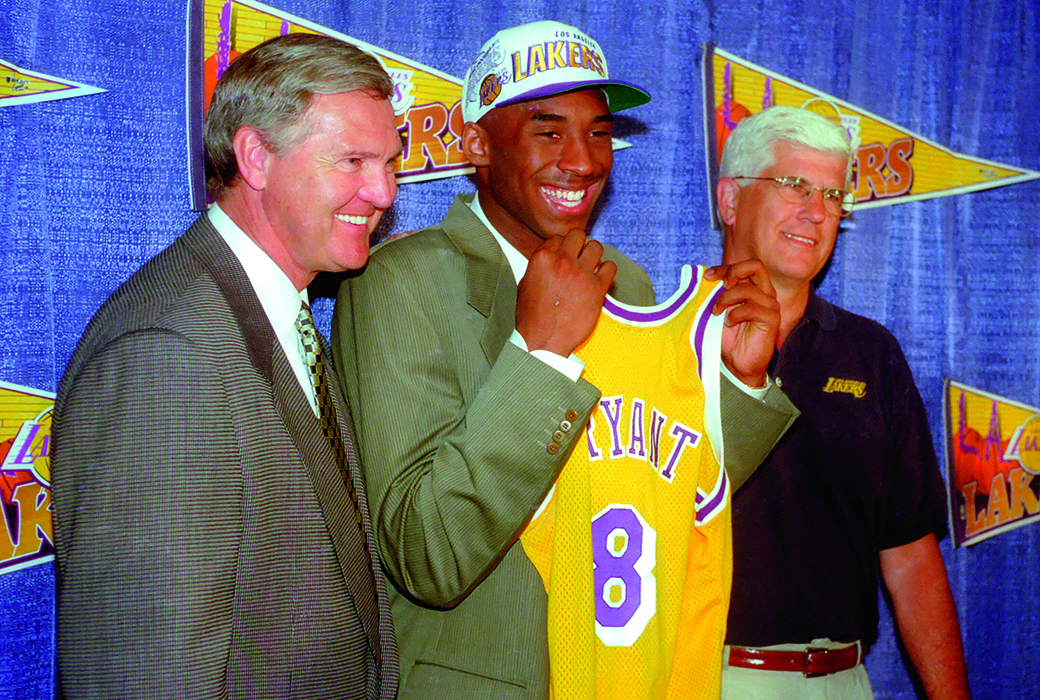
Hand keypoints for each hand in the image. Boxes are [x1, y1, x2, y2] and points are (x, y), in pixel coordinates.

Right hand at [516, 229, 616, 356]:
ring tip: (591, 268)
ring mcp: (581, 274)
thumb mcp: (525, 284)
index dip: (562, 247)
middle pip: (578, 235)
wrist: (544, 340)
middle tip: (579, 258)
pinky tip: (600, 279)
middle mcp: (562, 261)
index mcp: (542, 258)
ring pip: (597, 247)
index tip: (565, 257)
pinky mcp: (597, 288)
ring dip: (594, 256)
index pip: (558, 238)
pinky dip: (607, 271)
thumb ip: (538, 266)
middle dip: (579, 244)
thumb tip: (549, 258)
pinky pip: (610, 267)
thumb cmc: (532, 317)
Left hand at [704, 259, 778, 387]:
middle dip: (733, 271)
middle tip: (720, 286)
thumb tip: (706, 277)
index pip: (744, 266)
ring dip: (726, 299)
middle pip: (756, 266)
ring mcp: (770, 305)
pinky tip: (730, 323)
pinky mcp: (772, 319)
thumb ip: (717, 293)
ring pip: (748, 289)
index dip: (725, 268)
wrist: (736, 364)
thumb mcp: (718, 310)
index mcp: (753, 288)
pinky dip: (736, 314)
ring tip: (717, 312)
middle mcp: (764, 293)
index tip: (707, 277)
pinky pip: (752, 308)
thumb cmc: (727, 337)